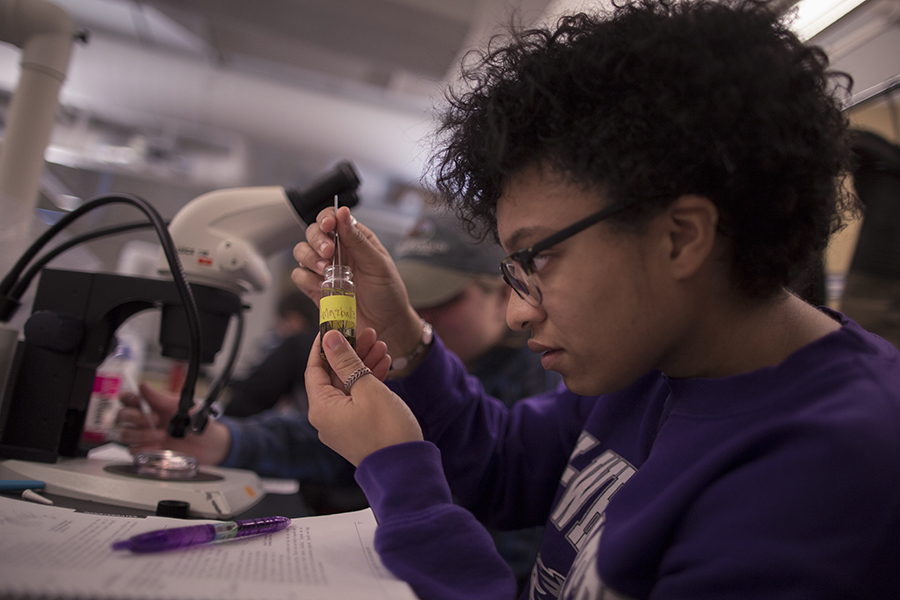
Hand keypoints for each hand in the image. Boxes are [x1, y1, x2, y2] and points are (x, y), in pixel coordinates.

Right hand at [117, 382, 231, 465]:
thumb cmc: (197, 422)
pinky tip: (159, 447)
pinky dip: (144, 449)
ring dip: (141, 435)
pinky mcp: (146, 451)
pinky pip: (133, 451)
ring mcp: (144, 436)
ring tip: (162, 435)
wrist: (209, 445)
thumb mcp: (184, 407)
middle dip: (136, 417)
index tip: (138, 401)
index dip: (129, 398)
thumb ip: (162, 399)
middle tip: (156, 419)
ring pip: (125, 433)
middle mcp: (144, 419)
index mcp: (152, 404)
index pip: (128, 398)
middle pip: (122, 415)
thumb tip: (143, 386)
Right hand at [292, 206, 423, 364]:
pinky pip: (300, 276)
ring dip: (309, 257)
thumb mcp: (378, 264)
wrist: (386, 325)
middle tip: (329, 252)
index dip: (326, 218)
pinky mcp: (316, 289)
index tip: (328, 225)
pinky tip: (320, 285)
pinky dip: (305, 278)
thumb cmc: (388, 293)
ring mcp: (324, 270)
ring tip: (326, 270)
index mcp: (354, 239)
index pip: (333, 218)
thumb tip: (343, 213)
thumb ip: (358, 240)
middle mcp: (337, 251)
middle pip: (313, 233)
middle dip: (317, 240)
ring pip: (301, 252)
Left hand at [306, 326, 422, 465]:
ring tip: (381, 345)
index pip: (314, 369)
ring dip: (363, 364)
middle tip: (367, 333)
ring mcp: (342, 424)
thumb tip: (329, 339)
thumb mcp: (367, 388)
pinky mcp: (357, 428)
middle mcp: (327, 417)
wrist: (406, 468)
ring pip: (348, 385)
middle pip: (333, 376)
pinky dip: (368, 382)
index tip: (334, 327)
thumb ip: (347, 361)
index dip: (323, 346)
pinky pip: (358, 399)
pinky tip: (384, 365)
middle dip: (351, 352)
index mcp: (321, 408)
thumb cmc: (387, 432)